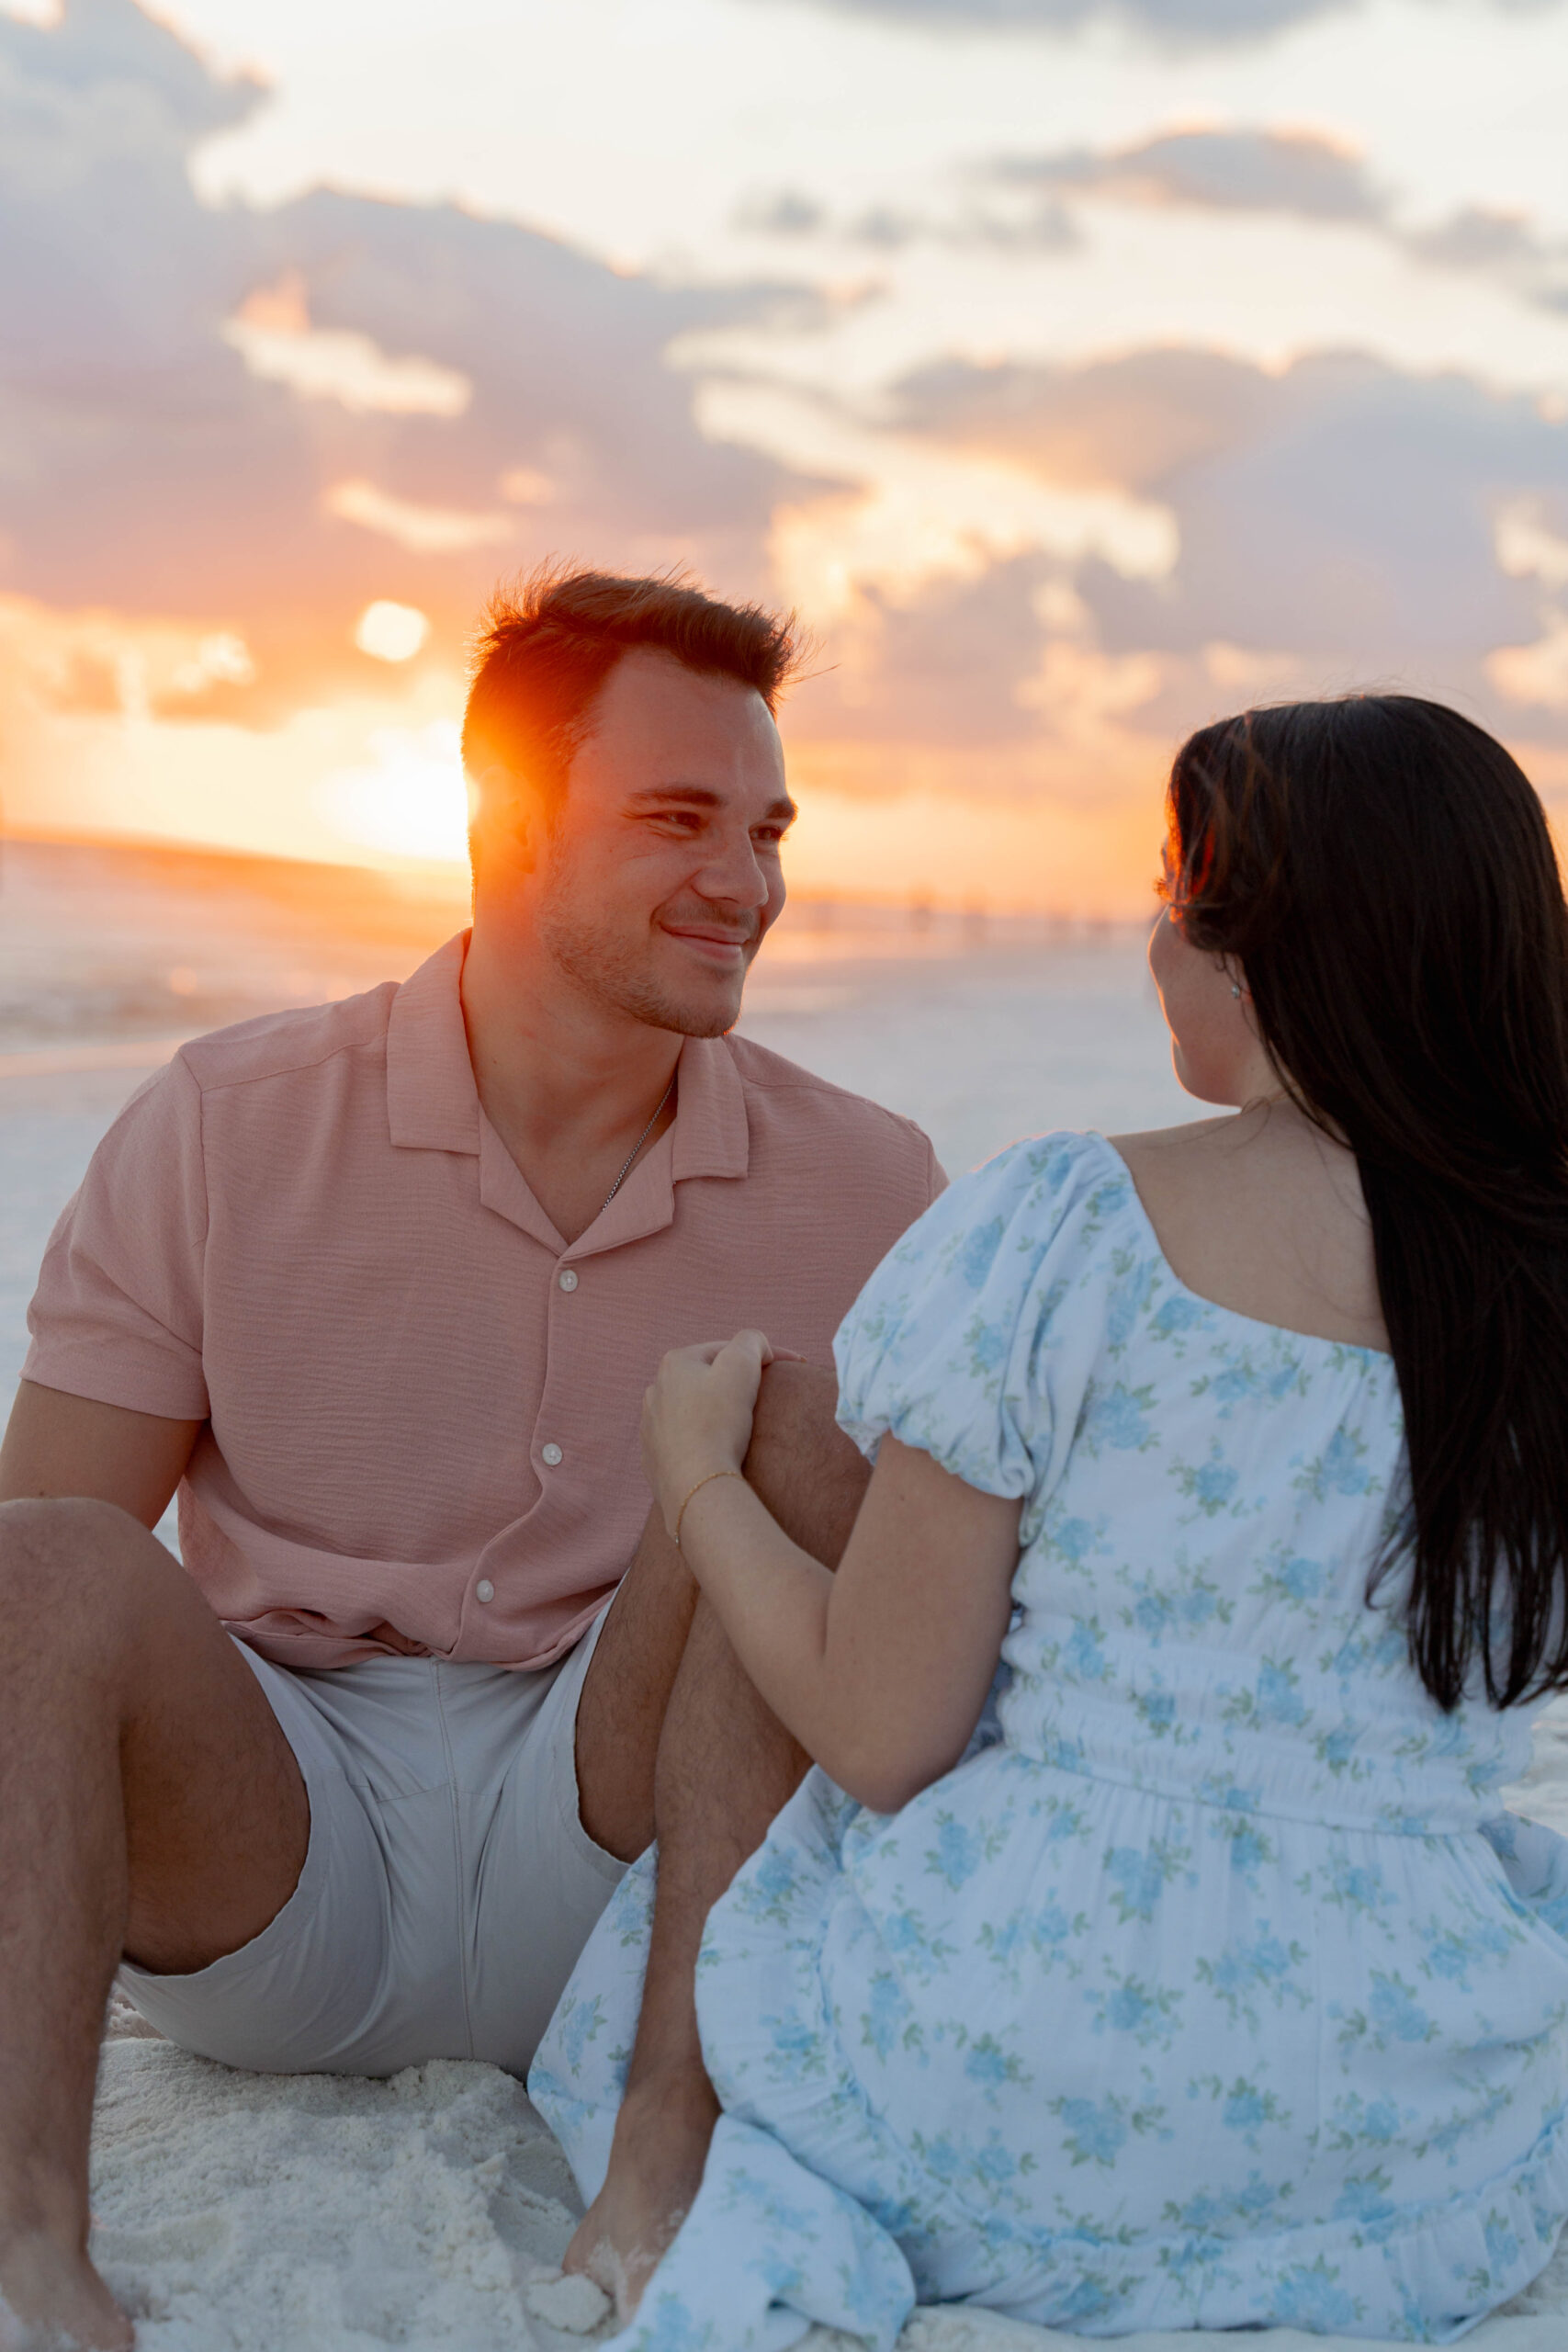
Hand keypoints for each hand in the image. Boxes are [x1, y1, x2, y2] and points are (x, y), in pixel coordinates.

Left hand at [642, 1330, 797, 1537]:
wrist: (697, 1485)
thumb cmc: (719, 1422)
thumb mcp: (742, 1367)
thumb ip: (751, 1341)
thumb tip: (756, 1346)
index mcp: (674, 1363)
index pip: (728, 1350)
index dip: (763, 1357)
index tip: (792, 1371)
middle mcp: (655, 1391)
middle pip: (708, 1379)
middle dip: (736, 1385)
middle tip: (766, 1401)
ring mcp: (650, 1427)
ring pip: (694, 1410)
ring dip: (717, 1413)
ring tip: (741, 1429)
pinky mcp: (654, 1459)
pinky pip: (685, 1441)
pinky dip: (703, 1441)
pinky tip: (719, 1452)